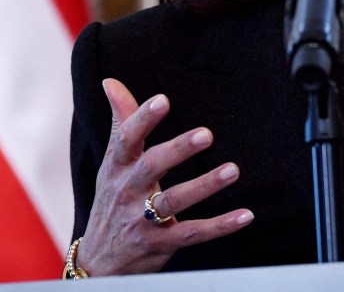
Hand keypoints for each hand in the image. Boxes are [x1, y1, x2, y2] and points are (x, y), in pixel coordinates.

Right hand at [78, 78, 253, 274]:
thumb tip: (111, 82)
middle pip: (152, 167)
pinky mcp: (161, 243)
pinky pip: (193, 233)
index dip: (142, 119)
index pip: (126, 139)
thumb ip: (121, 121)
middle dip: (178, 150)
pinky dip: (220, 226)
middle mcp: (128, 191)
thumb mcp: (111, 162)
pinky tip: (245, 215)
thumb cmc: (112, 200)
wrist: (98, 260)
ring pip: (174, 200)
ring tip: (233, 169)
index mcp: (117, 167)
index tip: (162, 100)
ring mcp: (143, 220)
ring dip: (205, 185)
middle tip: (207, 134)